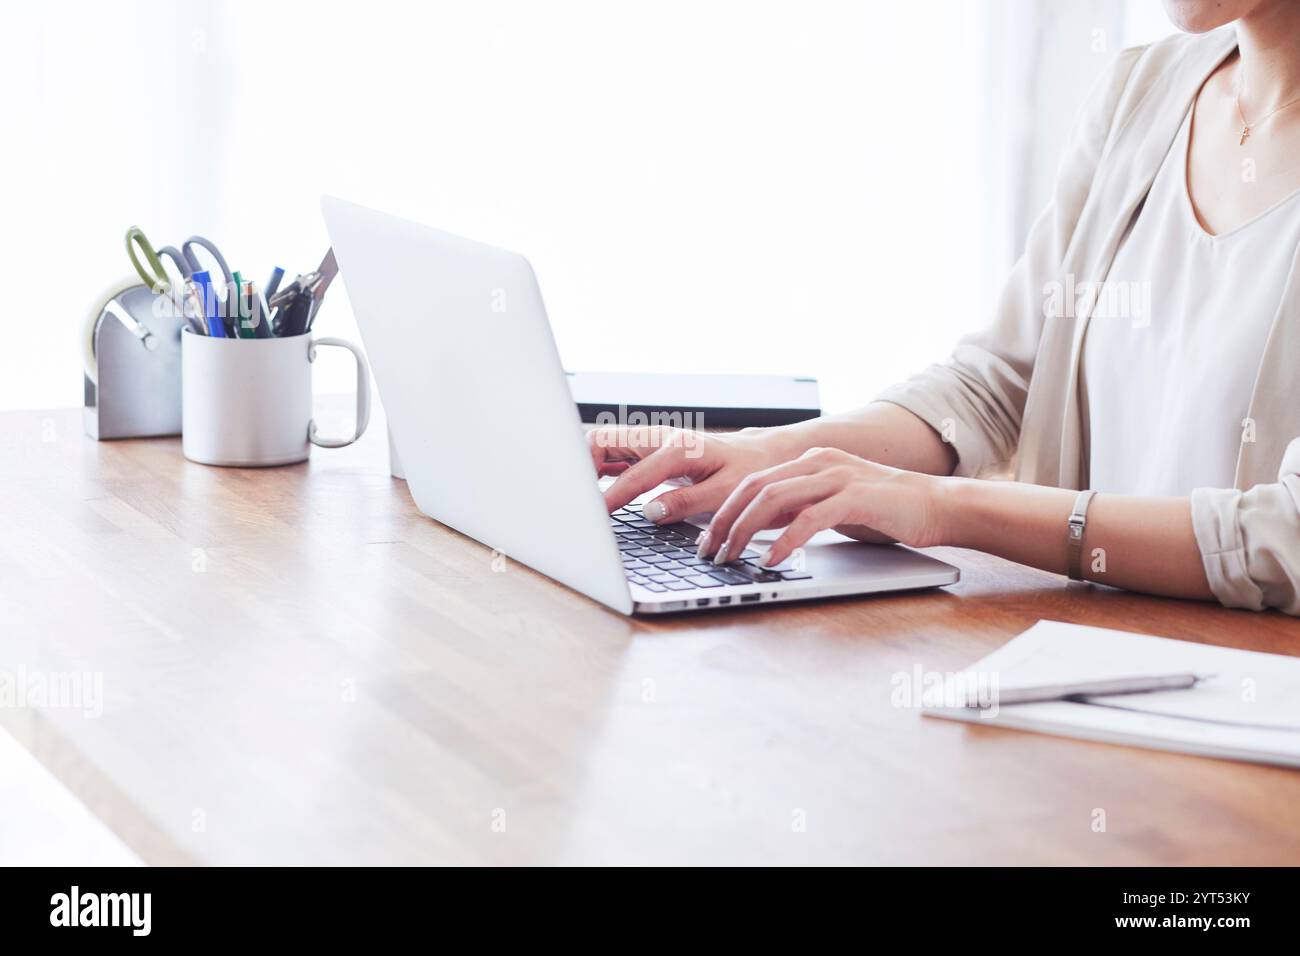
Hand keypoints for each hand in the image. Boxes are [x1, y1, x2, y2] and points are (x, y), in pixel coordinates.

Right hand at [588, 425, 793, 522]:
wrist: (759, 455)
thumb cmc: (747, 472)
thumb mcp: (725, 492)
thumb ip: (686, 503)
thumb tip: (650, 513)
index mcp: (678, 448)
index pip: (632, 475)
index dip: (610, 497)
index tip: (594, 515)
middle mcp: (659, 439)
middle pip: (603, 441)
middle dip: (582, 466)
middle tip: (573, 498)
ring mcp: (651, 442)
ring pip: (603, 445)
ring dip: (585, 466)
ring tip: (576, 496)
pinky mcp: (648, 451)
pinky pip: (613, 455)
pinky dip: (598, 470)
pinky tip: (594, 491)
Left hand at [696, 447, 948, 565]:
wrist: (937, 505)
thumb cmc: (885, 511)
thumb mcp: (831, 506)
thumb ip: (797, 509)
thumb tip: (756, 528)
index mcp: (810, 460)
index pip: (753, 481)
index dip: (724, 510)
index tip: (707, 539)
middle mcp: (818, 462)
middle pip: (754, 487)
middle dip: (725, 521)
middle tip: (708, 552)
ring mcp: (836, 477)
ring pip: (773, 499)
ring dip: (744, 530)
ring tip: (731, 557)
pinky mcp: (854, 497)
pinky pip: (808, 518)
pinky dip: (784, 541)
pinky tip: (772, 560)